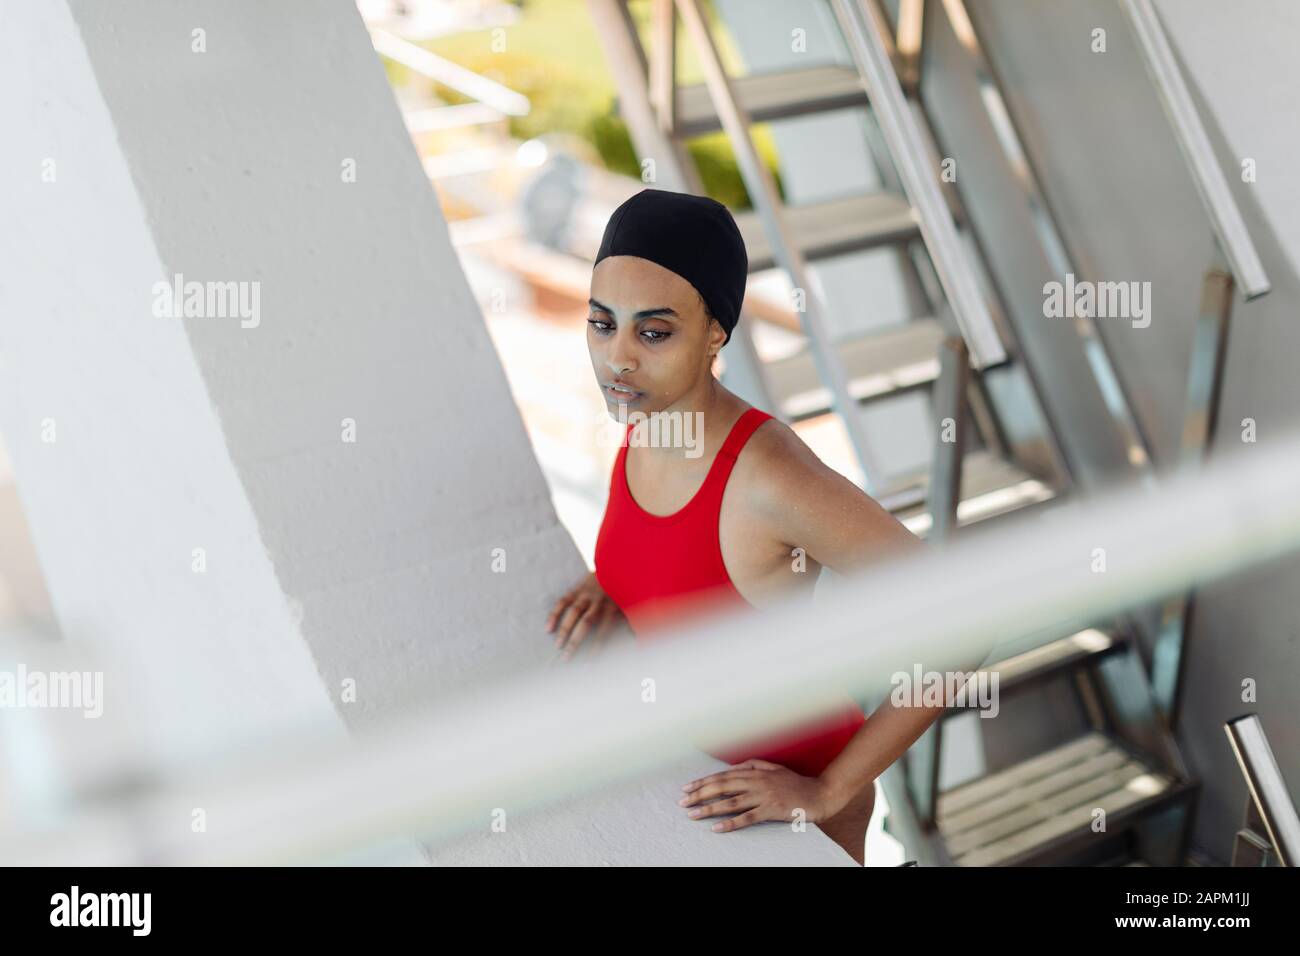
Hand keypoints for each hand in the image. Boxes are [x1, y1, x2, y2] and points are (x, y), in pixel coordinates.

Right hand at [545, 570, 625, 660]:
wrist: (617, 562)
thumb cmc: (624, 589)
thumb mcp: (631, 605)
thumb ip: (632, 623)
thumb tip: (639, 643)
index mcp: (613, 607)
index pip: (604, 630)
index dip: (597, 646)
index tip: (589, 663)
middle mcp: (599, 601)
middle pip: (586, 623)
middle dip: (576, 641)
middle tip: (566, 659)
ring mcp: (586, 594)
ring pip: (573, 612)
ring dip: (564, 630)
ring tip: (558, 645)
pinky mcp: (576, 588)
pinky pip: (563, 601)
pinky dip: (554, 614)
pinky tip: (548, 628)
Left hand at [678, 758, 848, 831]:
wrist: (819, 794)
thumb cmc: (795, 783)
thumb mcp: (773, 768)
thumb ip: (753, 765)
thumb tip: (733, 767)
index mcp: (755, 771)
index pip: (722, 776)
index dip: (703, 782)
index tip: (687, 788)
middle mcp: (756, 781)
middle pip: (721, 787)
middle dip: (699, 794)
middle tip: (682, 802)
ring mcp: (763, 796)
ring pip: (730, 802)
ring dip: (709, 808)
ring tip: (692, 814)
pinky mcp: (771, 810)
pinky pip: (747, 818)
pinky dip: (730, 823)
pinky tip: (717, 828)